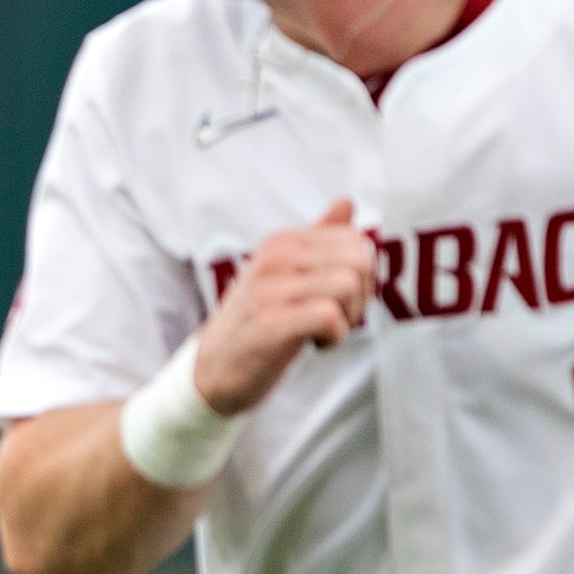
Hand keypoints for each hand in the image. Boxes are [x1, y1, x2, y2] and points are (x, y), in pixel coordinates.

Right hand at [192, 199, 375, 411]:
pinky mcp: (270, 324)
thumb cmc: (255, 324)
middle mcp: (273, 259)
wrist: (212, 372)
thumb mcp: (284, 275)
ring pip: (348, 286)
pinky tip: (314, 344)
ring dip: (348, 317)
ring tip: (323, 330)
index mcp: (281, 242)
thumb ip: (318, 239)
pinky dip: (334, 337)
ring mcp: (269, 290)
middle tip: (336, 316)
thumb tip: (347, 201)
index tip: (336, 298)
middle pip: (358, 261)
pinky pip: (330, 317)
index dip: (360, 274)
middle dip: (361, 294)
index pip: (353, 240)